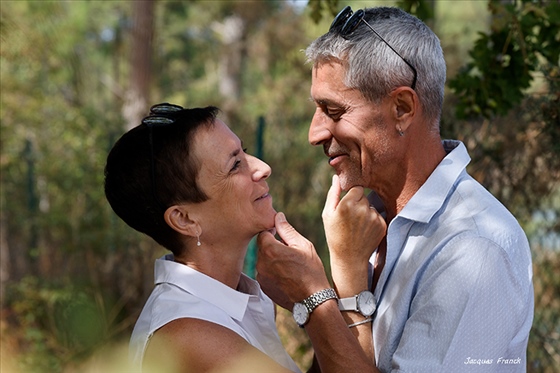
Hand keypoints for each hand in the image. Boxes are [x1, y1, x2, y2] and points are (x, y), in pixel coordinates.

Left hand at [256, 212, 329, 309]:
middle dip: (273, 246)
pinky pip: (265, 273)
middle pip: (262, 247)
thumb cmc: (311, 271)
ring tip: (290, 265)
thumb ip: (287, 229)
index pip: (263, 233)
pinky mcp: (263, 287)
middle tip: (290, 252)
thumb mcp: (303, 245)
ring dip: (272, 259)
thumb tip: (278, 216)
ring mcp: (261, 277)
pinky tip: (287, 275)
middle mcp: (261, 263)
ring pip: (264, 260)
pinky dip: (273, 271)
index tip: (282, 236)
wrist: (313, 300)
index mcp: (270, 250)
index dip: (272, 232)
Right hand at [322, 175, 386, 293]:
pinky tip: (364, 231)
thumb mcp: (327, 214)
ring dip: (365, 212)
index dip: (351, 196)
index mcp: (348, 204)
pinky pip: (377, 216)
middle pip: (364, 197)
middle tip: (350, 218)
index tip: (347, 204)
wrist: (349, 258)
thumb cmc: (334, 235)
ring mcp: (374, 218)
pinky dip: (372, 221)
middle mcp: (363, 209)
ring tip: (356, 226)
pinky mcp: (382, 225)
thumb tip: (337, 177)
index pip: (357, 188)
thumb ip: (333, 193)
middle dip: (358, 203)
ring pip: (371, 206)